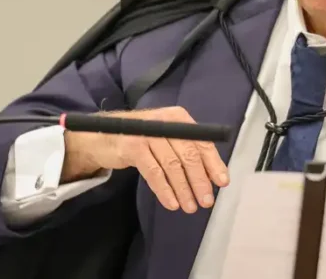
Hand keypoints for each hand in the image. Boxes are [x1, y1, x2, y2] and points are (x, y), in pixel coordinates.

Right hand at [62, 106, 229, 212]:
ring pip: (172, 166)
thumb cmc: (142, 139)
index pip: (202, 142)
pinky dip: (165, 190)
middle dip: (200, 181)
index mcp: (179, 118)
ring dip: (183, 189)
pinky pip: (154, 173)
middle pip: (189, 155)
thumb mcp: (166, 138)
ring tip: (190, 206)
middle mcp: (166, 122)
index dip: (213, 164)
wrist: (102, 136)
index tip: (222, 183)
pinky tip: (171, 203)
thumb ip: (186, 150)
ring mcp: (149, 133)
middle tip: (206, 201)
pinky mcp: (133, 147)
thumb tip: (211, 176)